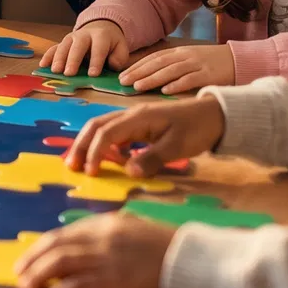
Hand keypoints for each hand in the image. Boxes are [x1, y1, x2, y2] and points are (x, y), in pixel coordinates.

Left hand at [13, 212, 176, 287]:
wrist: (198, 263)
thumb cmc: (174, 251)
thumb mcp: (139, 232)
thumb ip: (113, 235)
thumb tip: (90, 247)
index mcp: (108, 222)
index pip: (65, 233)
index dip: (42, 246)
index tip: (30, 258)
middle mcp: (103, 236)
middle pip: (55, 246)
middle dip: (32, 260)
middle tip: (19, 275)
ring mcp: (107, 258)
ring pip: (59, 264)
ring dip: (38, 277)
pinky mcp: (114, 281)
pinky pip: (77, 287)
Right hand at [38, 19, 130, 76]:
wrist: (100, 27)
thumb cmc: (110, 43)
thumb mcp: (121, 48)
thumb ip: (119, 57)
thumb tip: (111, 65)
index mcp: (101, 36)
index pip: (98, 49)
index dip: (96, 61)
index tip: (93, 74)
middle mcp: (84, 35)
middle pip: (78, 47)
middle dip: (73, 60)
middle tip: (69, 73)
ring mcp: (71, 38)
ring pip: (64, 46)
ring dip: (58, 59)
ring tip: (56, 71)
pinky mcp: (63, 42)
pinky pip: (54, 48)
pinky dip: (48, 56)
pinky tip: (43, 65)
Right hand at [65, 97, 224, 177]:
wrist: (216, 115)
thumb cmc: (198, 129)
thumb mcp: (178, 147)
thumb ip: (152, 159)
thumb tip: (128, 173)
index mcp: (138, 117)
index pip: (106, 133)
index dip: (94, 152)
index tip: (89, 172)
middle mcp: (132, 115)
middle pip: (96, 126)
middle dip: (81, 145)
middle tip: (71, 165)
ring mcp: (135, 119)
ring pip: (103, 128)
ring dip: (90, 144)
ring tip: (81, 163)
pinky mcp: (141, 126)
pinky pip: (116, 134)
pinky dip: (106, 146)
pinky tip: (110, 160)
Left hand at [120, 44, 235, 93]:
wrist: (240, 60)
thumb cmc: (212, 64)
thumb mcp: (190, 61)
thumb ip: (173, 67)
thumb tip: (149, 78)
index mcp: (180, 52)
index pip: (154, 58)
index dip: (137, 66)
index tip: (122, 75)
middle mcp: (186, 56)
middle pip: (159, 63)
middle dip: (139, 72)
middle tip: (123, 82)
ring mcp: (198, 64)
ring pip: (171, 70)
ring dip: (153, 78)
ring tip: (138, 86)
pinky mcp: (210, 74)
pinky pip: (191, 79)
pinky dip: (178, 84)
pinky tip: (165, 91)